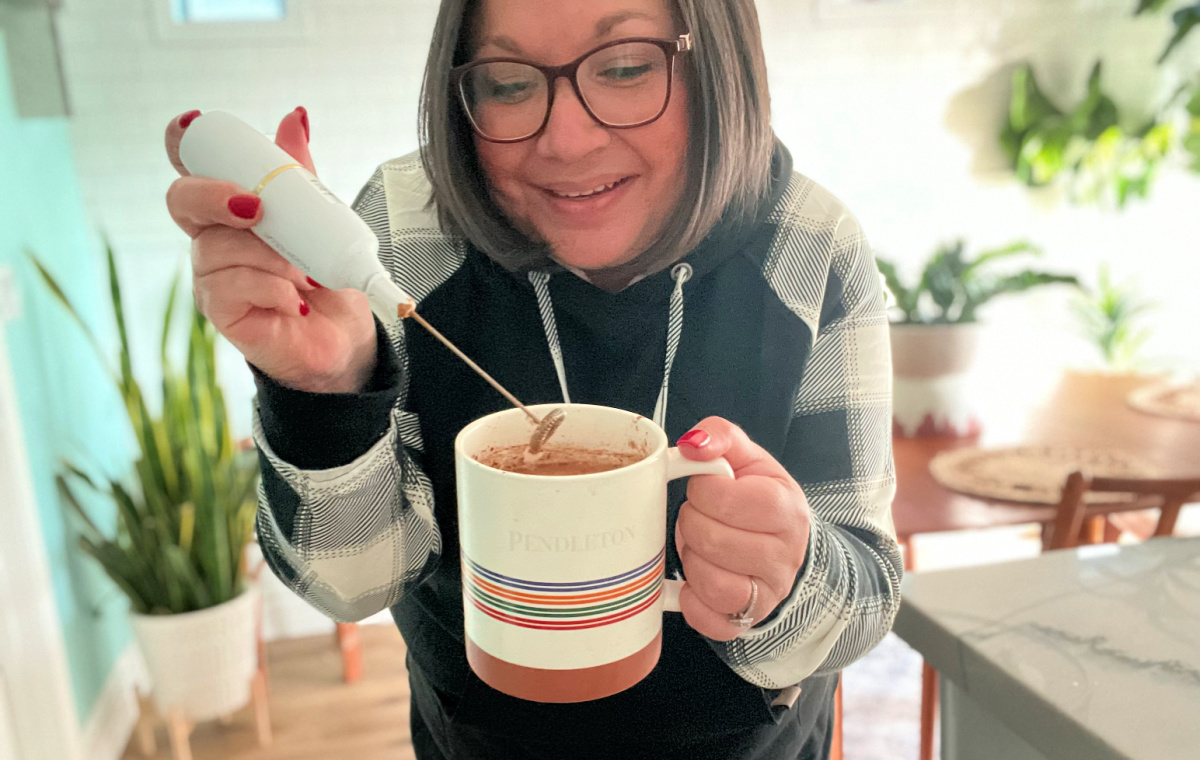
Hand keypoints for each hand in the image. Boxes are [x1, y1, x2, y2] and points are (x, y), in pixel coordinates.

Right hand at [165, 107, 376, 392]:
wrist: (345, 337)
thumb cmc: (325, 277)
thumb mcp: (319, 217)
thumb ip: (299, 172)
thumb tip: (295, 117)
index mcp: (229, 209)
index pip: (191, 168)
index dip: (181, 142)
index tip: (192, 123)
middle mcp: (212, 240)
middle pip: (182, 201)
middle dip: (214, 194)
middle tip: (257, 206)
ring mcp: (212, 277)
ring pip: (218, 248)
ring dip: (270, 256)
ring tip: (304, 273)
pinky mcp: (221, 312)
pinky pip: (231, 288)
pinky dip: (273, 288)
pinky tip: (296, 299)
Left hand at [674, 417, 810, 640]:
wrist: (789, 547)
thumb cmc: (760, 499)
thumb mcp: (748, 458)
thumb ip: (720, 436)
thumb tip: (692, 444)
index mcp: (784, 508)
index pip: (722, 496)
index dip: (702, 489)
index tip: (709, 488)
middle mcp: (783, 555)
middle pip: (709, 538)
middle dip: (692, 522)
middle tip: (702, 517)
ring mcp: (768, 593)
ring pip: (708, 580)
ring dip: (692, 558)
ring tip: (702, 546)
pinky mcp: (748, 621)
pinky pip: (708, 620)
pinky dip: (693, 600)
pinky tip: (698, 579)